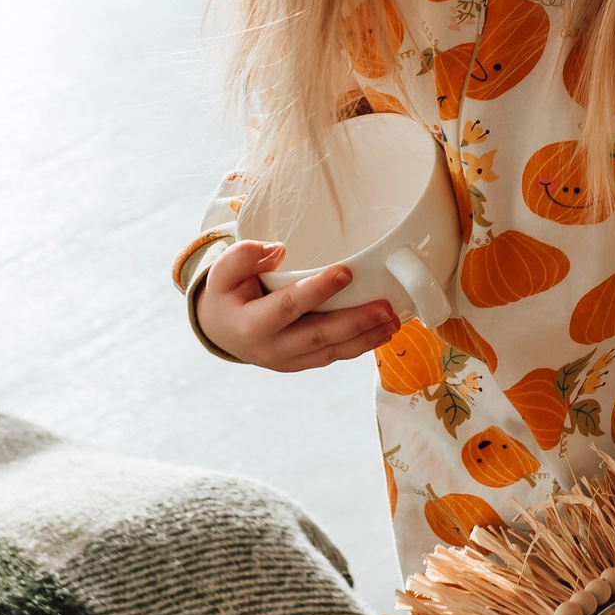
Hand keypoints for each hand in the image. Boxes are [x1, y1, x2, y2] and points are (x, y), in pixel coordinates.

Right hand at [196, 239, 401, 371]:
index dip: (318, 290)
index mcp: (251, 324)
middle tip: (387, 308)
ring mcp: (288, 361)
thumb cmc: (227, 294)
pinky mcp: (302, 364)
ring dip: (366, 338)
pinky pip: (333, 357)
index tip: (346, 272)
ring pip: (331, 352)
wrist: (220, 330)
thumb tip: (279, 250)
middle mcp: (272, 348)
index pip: (289, 306)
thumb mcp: (224, 272)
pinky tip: (382, 333)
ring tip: (394, 322)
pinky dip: (359, 346)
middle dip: (356, 323)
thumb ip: (244, 256)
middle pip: (319, 336)